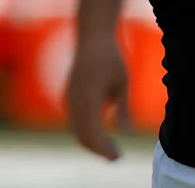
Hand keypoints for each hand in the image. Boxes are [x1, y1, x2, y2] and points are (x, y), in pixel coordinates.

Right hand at [65, 35, 128, 160]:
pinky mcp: (68, 95)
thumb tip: (127, 132)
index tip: (118, 157)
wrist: (92, 37)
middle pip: (82, 135)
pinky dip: (84, 131)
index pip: (93, 133)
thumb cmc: (111, 58)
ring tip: (109, 148)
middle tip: (116, 157)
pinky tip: (99, 133)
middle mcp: (74, 100)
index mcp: (89, 97)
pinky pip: (73, 120)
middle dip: (97, 149)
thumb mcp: (123, 82)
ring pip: (75, 129)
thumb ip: (124, 108)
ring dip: (90, 142)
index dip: (104, 149)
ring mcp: (69, 97)